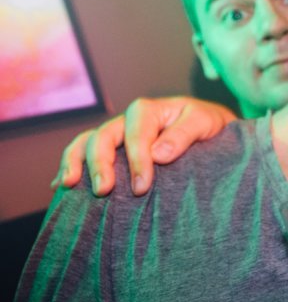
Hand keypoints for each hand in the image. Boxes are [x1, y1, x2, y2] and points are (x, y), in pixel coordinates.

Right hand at [52, 97, 235, 196]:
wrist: (212, 131)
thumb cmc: (210, 126)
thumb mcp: (205, 123)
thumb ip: (184, 134)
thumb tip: (158, 154)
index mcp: (149, 110)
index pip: (136, 133)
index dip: (136, 160)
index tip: (141, 187)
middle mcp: (128, 121)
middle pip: (103, 137)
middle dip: (100, 164)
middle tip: (104, 191)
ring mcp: (117, 135)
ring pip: (86, 143)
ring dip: (75, 162)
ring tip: (69, 185)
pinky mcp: (113, 150)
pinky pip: (83, 153)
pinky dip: (70, 166)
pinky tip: (61, 187)